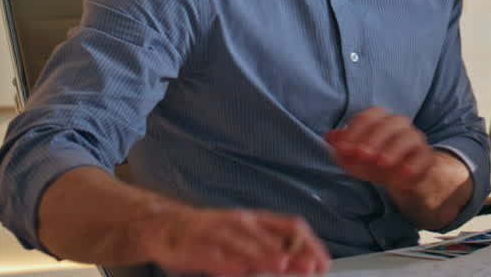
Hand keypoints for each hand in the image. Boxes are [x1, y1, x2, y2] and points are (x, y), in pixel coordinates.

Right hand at [142, 205, 329, 275]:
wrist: (168, 226)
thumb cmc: (214, 234)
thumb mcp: (245, 237)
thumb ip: (271, 247)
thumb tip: (300, 262)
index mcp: (256, 220)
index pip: (291, 226)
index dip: (309, 243)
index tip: (322, 261)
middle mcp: (240, 223)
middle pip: (270, 237)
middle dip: (290, 253)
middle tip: (308, 267)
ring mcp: (218, 234)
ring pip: (243, 244)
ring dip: (262, 255)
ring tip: (279, 264)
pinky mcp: (196, 247)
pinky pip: (213, 256)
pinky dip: (227, 263)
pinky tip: (237, 270)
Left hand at [325, 107, 435, 191]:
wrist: (399, 178)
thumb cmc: (372, 162)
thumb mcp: (353, 157)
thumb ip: (341, 147)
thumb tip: (329, 136)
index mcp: (379, 120)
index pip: (368, 117)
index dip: (355, 131)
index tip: (343, 148)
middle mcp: (399, 125)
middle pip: (390, 123)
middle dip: (374, 138)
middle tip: (362, 155)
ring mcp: (414, 139)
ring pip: (409, 136)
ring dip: (394, 148)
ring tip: (382, 163)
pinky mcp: (426, 156)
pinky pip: (423, 155)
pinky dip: (414, 164)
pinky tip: (403, 174)